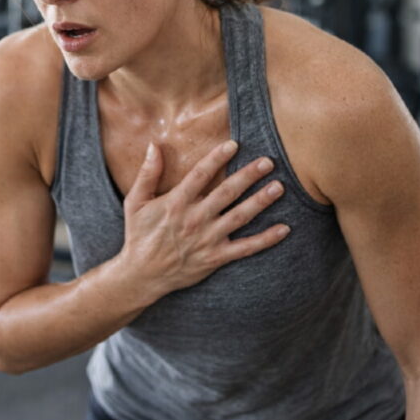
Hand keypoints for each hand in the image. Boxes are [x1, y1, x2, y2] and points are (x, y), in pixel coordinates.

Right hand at [119, 140, 288, 301]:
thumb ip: (147, 174)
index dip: (218, 158)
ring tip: (279, 187)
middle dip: (249, 175)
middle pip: (227, 192)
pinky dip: (266, 239)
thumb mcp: (135, 202)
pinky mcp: (216, 257)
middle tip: (269, 161)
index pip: (201, 174)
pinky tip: (284, 228)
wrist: (142, 275)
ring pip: (240, 217)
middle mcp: (195, 219)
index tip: (234, 145)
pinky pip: (246, 248)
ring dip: (261, 201)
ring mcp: (208, 239)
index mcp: (176, 203)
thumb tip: (154, 146)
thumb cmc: (139, 235)